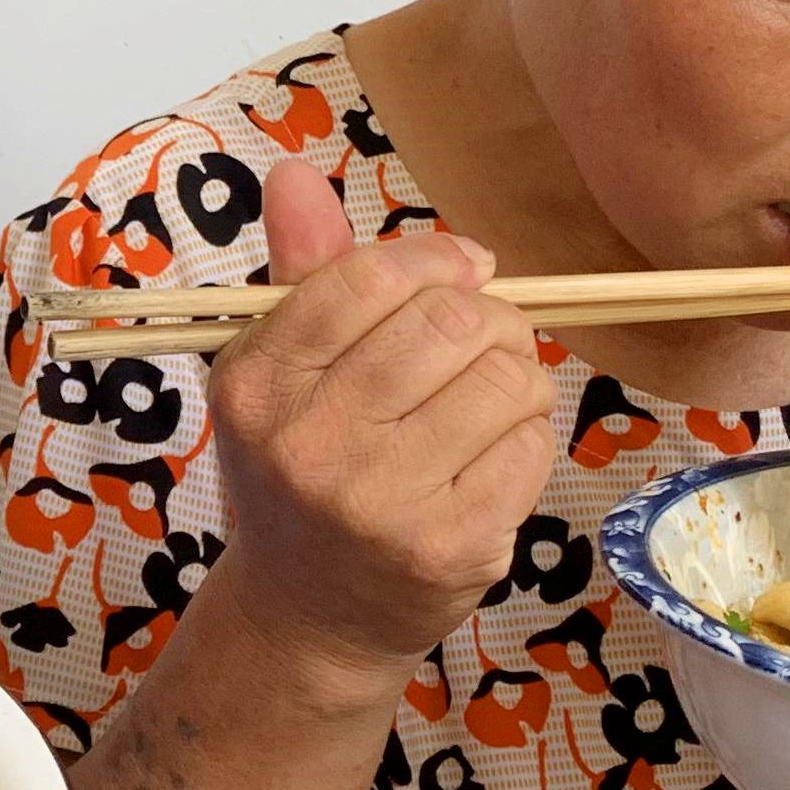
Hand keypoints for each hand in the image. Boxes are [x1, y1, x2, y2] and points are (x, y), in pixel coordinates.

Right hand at [191, 159, 560, 693]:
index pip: (369, 278)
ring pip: (508, 377)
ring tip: (480, 409)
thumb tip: (294, 173)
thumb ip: (302, 273)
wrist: (310, 617)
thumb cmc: (303, 473)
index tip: (459, 271)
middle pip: (452, 320)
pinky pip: (533, 444)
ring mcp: (380, 502)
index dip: (435, 260)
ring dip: (514, 381)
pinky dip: (527, 440)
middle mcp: (308, 444)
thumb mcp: (280, 375)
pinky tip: (487, 462)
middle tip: (477, 345)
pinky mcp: (450, 547)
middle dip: (488, 318)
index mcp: (256, 385)